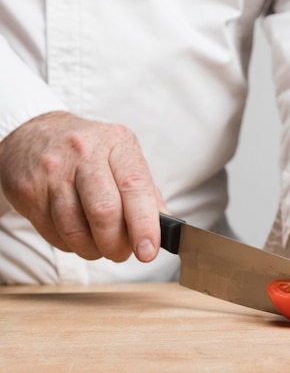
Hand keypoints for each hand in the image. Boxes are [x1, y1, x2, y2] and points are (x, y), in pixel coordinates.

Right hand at [0, 111, 164, 262]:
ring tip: (100, 246)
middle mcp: (84, 153)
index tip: (149, 250)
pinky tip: (77, 235)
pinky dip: (71, 245)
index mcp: (116, 143)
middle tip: (122, 252)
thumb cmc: (88, 150)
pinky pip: (54, 235)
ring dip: (93, 250)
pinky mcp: (29, 191)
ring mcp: (53, 172)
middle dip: (116, 244)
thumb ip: (144, 191)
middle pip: (104, 211)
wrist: (34, 133)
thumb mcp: (122, 156)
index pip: (134, 186)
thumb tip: (163, 228)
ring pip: (76, 230)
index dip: (144, 224)